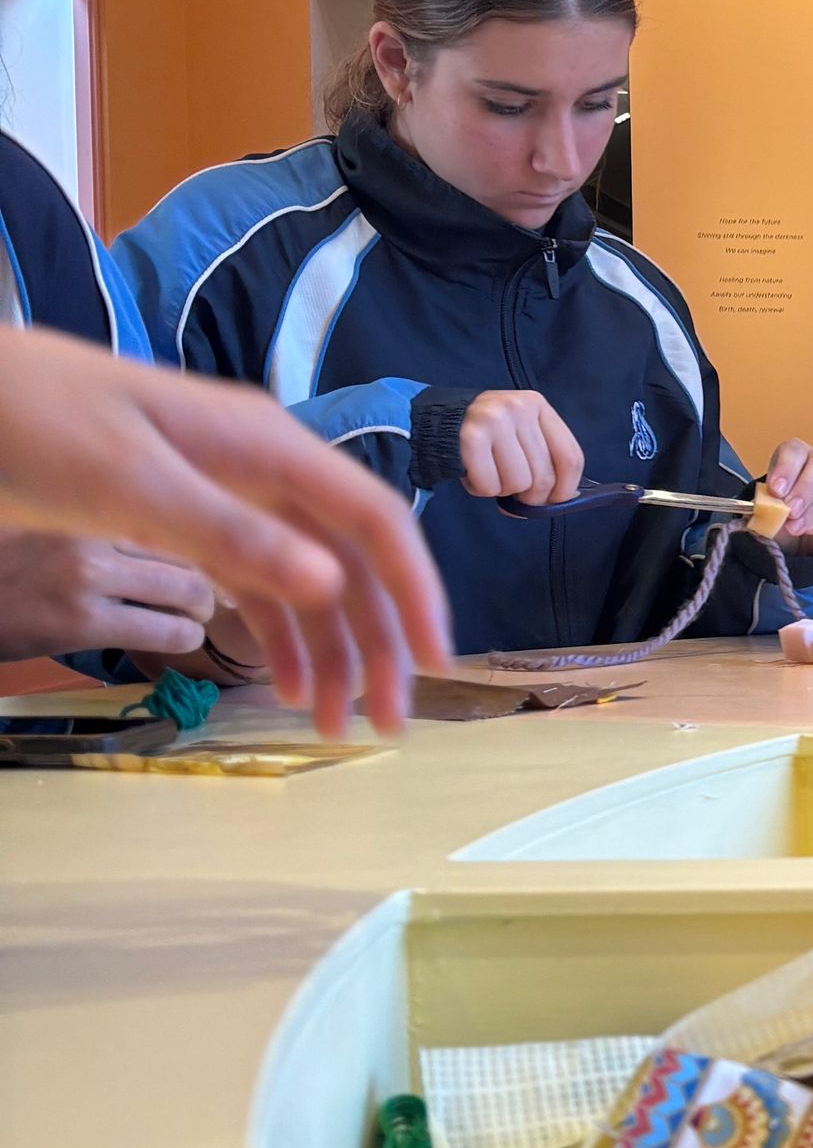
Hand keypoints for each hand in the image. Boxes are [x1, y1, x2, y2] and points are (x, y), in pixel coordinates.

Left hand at [0, 328, 450, 734]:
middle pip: (348, 564)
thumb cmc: (35, 421)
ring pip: (307, 583)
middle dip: (376, 643)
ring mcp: (229, 496)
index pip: (373, 520)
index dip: (415, 589)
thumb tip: (330, 586)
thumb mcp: (128, 482)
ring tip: (335, 726)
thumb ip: (230, 533)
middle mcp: (263, 471)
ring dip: (329, 653)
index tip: (437, 660)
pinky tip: (283, 687)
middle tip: (387, 724)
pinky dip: (276, 638)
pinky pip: (256, 587)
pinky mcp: (190, 521)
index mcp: (265, 447)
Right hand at [458, 389, 583, 506]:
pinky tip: (473, 472)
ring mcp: (494, 420)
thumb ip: (543, 457)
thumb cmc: (489, 434)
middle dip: (531, 497)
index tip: (556, 500)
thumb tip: (561, 499)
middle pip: (543, 476)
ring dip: (503, 490)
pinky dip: (481, 489)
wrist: (436, 419)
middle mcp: (518, 408)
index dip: (566, 488)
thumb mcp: (520, 431)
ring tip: (490, 473)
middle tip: (515, 491)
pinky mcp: (470, 438)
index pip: (569, 456)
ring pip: (518, 483)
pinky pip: (489, 486)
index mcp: (537, 405)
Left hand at [758, 440, 812, 551]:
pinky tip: (810, 529)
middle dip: (805, 488)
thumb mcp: (767, 507)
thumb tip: (762, 509)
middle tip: (791, 510)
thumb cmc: (782, 513)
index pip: (794, 450)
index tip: (776, 490)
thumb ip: (764, 504)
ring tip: (795, 527)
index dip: (786, 468)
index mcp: (796, 456)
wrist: (802, 537)